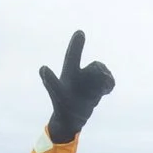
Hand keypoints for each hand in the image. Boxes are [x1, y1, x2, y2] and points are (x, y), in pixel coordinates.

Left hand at [40, 30, 115, 144]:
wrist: (70, 120)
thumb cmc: (61, 108)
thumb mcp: (57, 95)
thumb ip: (51, 81)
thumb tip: (42, 68)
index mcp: (69, 73)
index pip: (72, 56)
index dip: (76, 45)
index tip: (80, 32)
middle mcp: (79, 74)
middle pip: (95, 67)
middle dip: (100, 72)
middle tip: (104, 79)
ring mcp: (89, 81)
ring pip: (102, 74)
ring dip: (106, 80)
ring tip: (105, 87)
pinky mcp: (96, 89)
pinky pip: (106, 82)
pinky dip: (109, 85)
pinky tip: (107, 91)